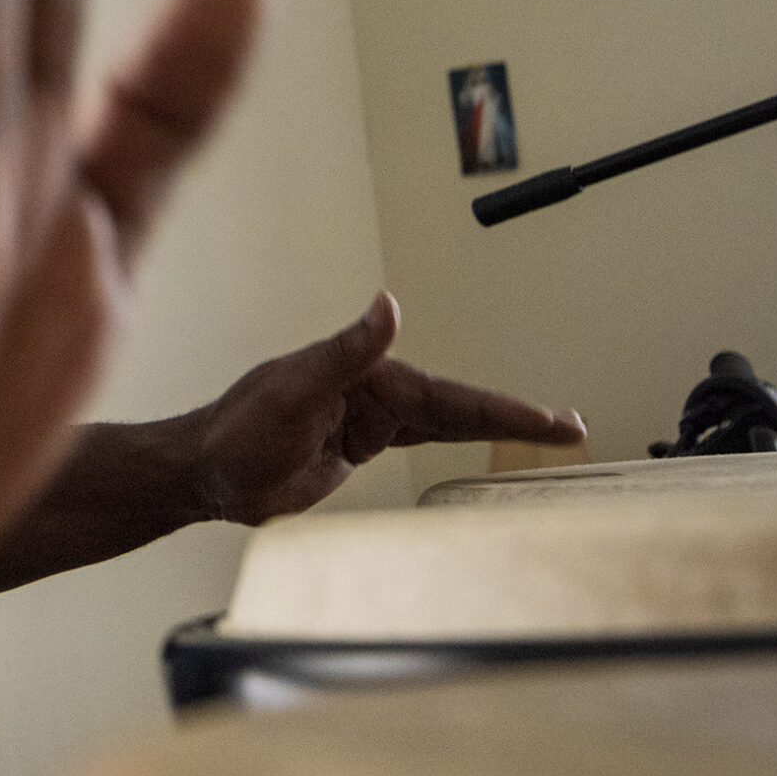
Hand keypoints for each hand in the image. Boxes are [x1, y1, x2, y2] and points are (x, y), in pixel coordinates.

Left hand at [172, 291, 586, 524]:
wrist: (204, 471)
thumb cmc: (237, 430)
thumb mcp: (294, 389)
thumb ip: (345, 350)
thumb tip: (387, 304)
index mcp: (368, 376)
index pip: (451, 396)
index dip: (505, 409)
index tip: (552, 420)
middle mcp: (373, 392)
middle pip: (459, 407)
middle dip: (516, 417)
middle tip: (572, 428)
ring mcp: (367, 419)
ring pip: (445, 424)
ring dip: (493, 427)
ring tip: (546, 434)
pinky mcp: (355, 446)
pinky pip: (418, 442)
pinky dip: (454, 443)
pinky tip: (480, 446)